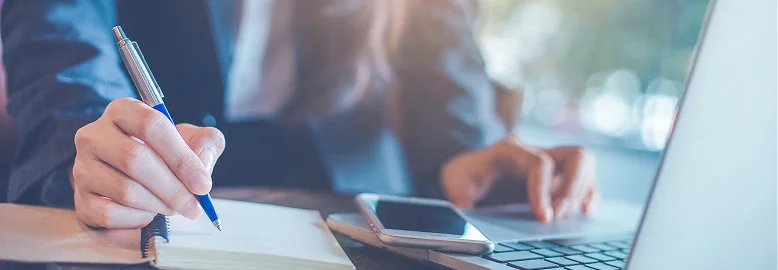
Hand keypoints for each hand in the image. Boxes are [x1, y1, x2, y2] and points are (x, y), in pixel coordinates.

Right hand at [71, 98, 225, 228]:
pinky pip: (110, 213)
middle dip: (173, 188)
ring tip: (173, 207)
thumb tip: (202, 160)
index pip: (151, 125)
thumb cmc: (165, 155)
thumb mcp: (192, 140)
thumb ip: (207, 143)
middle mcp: (94, 135)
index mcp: (123, 111)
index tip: (203, 183)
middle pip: (135, 159)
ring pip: (124, 189)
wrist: (134, 177)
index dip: (181, 157)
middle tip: (194, 205)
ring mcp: (82, 167)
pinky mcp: (80, 198)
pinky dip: (138, 219)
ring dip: (158, 205)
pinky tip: (149, 213)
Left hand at [441, 136, 597, 221]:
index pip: (538, 163)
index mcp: (511, 150)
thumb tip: (466, 205)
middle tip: (559, 215)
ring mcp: (551, 160)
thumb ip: (460, 192)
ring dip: (582, 191)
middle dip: (572, 187)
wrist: (470, 170)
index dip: (544, 190)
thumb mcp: (455, 180)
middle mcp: (536, 151)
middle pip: (574, 155)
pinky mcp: (559, 175)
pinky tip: (584, 211)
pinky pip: (586, 177)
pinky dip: (589, 193)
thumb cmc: (466, 175)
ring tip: (568, 216)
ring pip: (584, 163)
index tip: (544, 216)